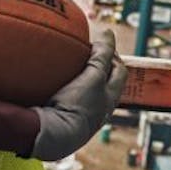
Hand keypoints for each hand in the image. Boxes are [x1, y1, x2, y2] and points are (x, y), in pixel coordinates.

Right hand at [28, 30, 127, 161]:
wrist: (50, 136)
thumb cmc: (76, 108)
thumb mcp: (93, 77)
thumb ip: (102, 56)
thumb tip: (108, 33)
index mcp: (110, 100)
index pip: (120, 71)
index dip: (113, 54)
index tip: (99, 43)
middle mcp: (98, 111)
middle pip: (104, 83)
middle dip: (98, 67)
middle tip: (85, 53)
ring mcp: (80, 118)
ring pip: (85, 93)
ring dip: (80, 79)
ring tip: (68, 66)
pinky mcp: (62, 121)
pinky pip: (67, 101)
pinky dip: (64, 89)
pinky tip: (51, 83)